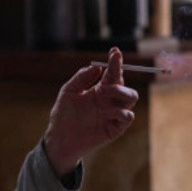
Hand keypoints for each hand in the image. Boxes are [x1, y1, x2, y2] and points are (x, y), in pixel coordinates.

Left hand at [42, 47, 139, 176]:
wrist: (60, 139)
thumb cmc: (63, 114)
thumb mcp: (68, 91)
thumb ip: (82, 77)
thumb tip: (98, 66)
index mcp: (99, 89)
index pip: (112, 73)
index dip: (115, 61)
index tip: (115, 51)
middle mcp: (109, 99)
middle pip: (124, 83)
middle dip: (120, 76)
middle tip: (107, 79)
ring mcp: (114, 113)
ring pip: (132, 97)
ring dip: (121, 93)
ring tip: (104, 96)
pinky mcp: (116, 127)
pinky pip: (128, 116)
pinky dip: (121, 111)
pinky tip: (107, 112)